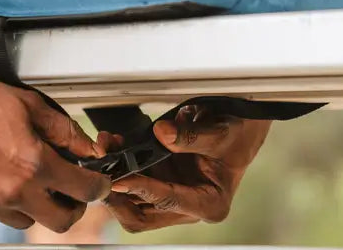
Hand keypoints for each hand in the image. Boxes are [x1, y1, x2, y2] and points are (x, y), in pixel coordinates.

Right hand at [0, 65, 110, 231]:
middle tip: (74, 188)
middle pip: (60, 222)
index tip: (101, 183)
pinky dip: (12, 202)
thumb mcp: (29, 105)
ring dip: (41, 206)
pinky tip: (8, 175)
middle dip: (74, 207)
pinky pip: (1, 214)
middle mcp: (14, 190)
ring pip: (29, 221)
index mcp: (34, 163)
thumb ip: (63, 130)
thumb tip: (85, 146)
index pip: (82, 190)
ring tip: (38, 179)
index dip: (99, 187)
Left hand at [101, 105, 270, 231]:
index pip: (169, 201)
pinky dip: (121, 163)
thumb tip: (162, 133)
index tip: (120, 178)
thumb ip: (191, 135)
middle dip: (118, 193)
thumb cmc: (238, 133)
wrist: (241, 128)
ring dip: (114, 175)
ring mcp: (172, 196)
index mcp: (209, 204)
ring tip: (104, 147)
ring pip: (133, 199)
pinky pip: (134, 179)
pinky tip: (113, 145)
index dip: (143, 189)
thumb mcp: (220, 131)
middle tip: (102, 168)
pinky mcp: (162, 182)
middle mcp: (188, 206)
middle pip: (142, 214)